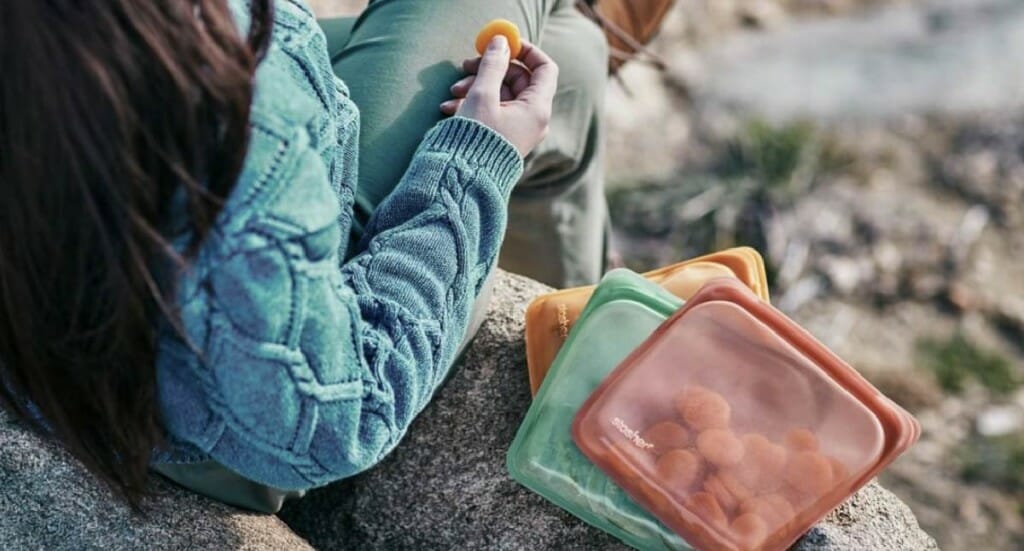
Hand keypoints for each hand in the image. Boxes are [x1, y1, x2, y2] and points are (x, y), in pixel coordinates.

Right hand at [440, 36, 558, 157]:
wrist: (464, 179)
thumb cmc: (476, 138)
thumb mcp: (482, 95)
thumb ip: (492, 65)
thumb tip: (501, 42)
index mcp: (537, 108)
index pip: (544, 68)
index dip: (525, 51)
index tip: (503, 43)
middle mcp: (533, 119)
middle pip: (518, 80)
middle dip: (490, 70)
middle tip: (465, 65)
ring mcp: (519, 129)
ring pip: (501, 95)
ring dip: (475, 87)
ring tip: (452, 92)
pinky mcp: (503, 137)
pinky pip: (493, 111)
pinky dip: (473, 104)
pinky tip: (449, 107)